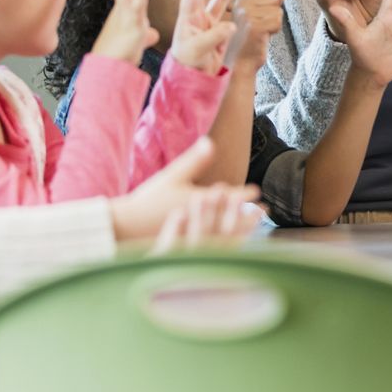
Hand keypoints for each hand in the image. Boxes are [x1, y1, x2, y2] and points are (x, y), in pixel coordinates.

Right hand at [109, 137, 261, 242]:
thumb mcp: (173, 176)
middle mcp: (200, 222)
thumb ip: (194, 161)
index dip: (244, 194)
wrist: (126, 227)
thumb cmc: (148, 200)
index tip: (258, 191)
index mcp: (199, 203)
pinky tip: (233, 244)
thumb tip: (210, 141)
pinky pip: (214, 249)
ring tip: (254, 227)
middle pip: (232, 218)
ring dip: (242, 231)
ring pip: (226, 235)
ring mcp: (195, 238)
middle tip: (265, 212)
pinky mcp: (188, 249)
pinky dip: (227, 246)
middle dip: (249, 215)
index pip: (228, 198)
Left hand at [169, 0, 239, 73]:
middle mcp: (197, 16)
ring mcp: (208, 22)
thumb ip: (213, 37)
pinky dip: (239, 3)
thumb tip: (231, 26)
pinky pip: (231, 12)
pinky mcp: (219, 30)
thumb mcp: (197, 51)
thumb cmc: (190, 65)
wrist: (194, 80)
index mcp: (187, 19)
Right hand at [226, 0, 285, 70]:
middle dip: (273, 16)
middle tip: (257, 31)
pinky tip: (261, 39)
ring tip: (258, 35)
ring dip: (274, 25)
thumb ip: (268, 4)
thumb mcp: (259, 22)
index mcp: (239, 2)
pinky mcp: (253, 23)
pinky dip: (274, 32)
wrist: (239, 67)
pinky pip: (277, 21)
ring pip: (277, 10)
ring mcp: (245, 13)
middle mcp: (240, 4)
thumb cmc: (248, 45)